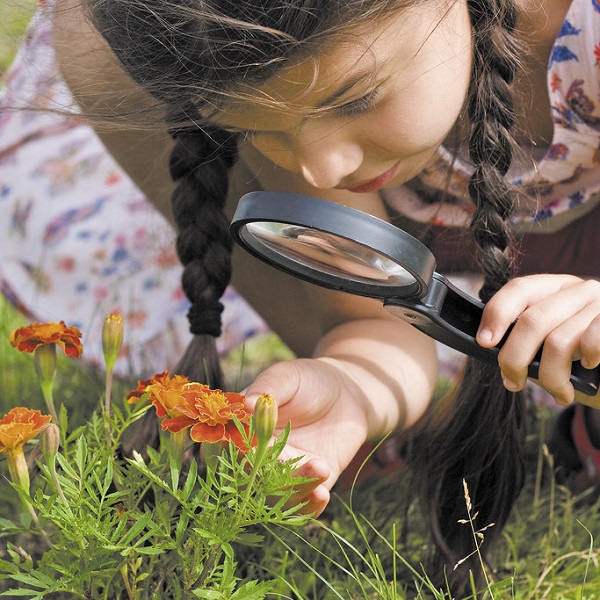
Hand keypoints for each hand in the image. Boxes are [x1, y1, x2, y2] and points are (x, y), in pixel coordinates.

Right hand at [242, 357, 370, 515]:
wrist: (348, 390)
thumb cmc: (310, 379)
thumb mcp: (288, 377)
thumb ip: (268, 388)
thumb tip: (246, 403)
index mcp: (245, 429)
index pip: (226, 446)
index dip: (229, 451)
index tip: (244, 446)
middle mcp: (260, 455)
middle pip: (248, 478)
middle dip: (264, 477)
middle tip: (285, 462)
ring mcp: (285, 472)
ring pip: (276, 495)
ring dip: (293, 489)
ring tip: (319, 467)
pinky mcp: (312, 482)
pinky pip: (304, 504)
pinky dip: (310, 506)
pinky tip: (322, 493)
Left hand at [476, 274, 599, 405]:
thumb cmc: (578, 360)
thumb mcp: (546, 342)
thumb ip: (522, 337)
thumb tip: (488, 343)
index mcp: (555, 288)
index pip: (518, 289)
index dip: (497, 315)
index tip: (485, 342)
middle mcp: (579, 290)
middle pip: (532, 320)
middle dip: (514, 358)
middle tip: (513, 382)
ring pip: (558, 342)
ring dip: (551, 376)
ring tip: (557, 390)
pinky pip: (592, 343)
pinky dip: (584, 361)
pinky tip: (586, 367)